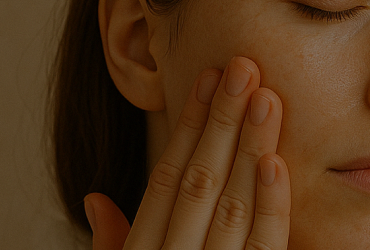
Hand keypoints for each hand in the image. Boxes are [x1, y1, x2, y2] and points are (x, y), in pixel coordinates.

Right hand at [83, 57, 290, 249]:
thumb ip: (114, 240)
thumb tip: (94, 199)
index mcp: (145, 249)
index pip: (165, 178)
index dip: (189, 126)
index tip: (209, 80)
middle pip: (199, 180)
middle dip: (222, 121)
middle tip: (242, 71)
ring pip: (234, 205)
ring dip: (250, 148)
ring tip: (265, 100)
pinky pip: (265, 245)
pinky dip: (270, 205)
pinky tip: (274, 163)